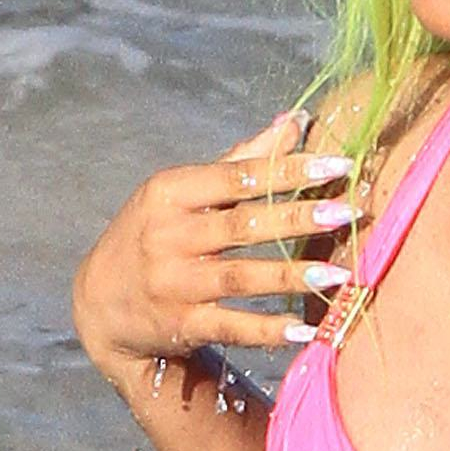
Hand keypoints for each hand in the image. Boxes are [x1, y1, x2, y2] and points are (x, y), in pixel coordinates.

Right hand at [71, 109, 359, 381]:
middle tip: (349, 213)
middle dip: (297, 218)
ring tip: (339, 273)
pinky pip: (231, 327)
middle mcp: (169, 235)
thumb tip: (297, 120)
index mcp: (170, 192)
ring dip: (291, 276)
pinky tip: (306, 329)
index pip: (236, 176)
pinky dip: (268, 330)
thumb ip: (242, 160)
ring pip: (241, 277)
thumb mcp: (183, 192)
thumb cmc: (156, 233)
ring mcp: (174, 283)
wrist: (101, 302)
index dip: (288, 170)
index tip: (338, 165)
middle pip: (243, 224)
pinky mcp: (180, 325)